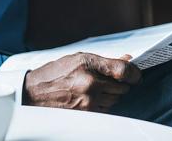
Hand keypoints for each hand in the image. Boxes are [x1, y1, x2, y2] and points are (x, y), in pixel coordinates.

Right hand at [23, 52, 140, 112]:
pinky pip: (106, 109)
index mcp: (87, 64)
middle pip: (122, 87)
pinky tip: (92, 98)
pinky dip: (103, 104)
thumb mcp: (78, 59)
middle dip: (120, 84)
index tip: (136, 74)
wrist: (35, 92)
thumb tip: (127, 59)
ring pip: (115, 99)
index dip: (134, 73)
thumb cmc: (54, 73)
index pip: (123, 70)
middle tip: (111, 80)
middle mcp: (90, 82)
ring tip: (96, 88)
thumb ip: (103, 61)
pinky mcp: (87, 113)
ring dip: (111, 94)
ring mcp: (89, 100)